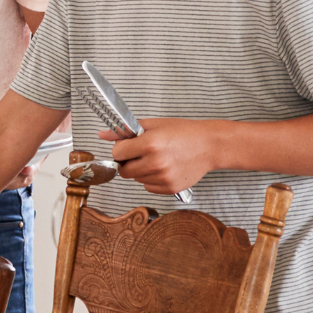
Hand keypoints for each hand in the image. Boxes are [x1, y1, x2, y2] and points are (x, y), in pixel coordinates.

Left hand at [101, 119, 216, 194]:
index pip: (117, 153)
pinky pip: (148, 187)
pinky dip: (151, 179)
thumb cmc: (184, 133)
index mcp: (150, 144)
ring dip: (141, 170)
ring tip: (157, 159)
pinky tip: (164, 168)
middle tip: (142, 153)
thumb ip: (126, 131)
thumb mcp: (154, 125)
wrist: (210, 146)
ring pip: (136, 179)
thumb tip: (102, 134)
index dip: (121, 148)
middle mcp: (156, 163)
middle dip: (129, 161)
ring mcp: (163, 178)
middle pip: (124, 170)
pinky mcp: (170, 188)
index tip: (129, 146)